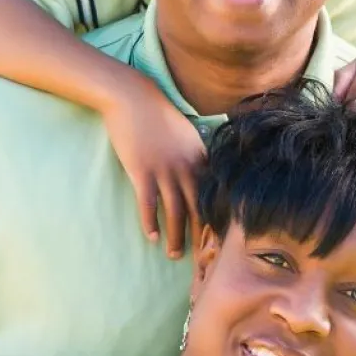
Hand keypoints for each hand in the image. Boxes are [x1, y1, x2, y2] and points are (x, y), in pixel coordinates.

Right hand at [101, 84, 204, 259]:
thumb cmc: (158, 116)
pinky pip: (148, 203)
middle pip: (199, 208)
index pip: (214, 195)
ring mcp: (164, 170)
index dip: (218, 219)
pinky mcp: (142, 171)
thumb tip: (201, 173)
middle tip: (203, 257)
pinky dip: (150, 221)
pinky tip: (151, 236)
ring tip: (174, 254)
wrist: (133, 98)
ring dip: (175, 236)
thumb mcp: (187, 134)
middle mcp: (187, 167)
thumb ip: (196, 155)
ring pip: (175, 211)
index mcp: (200, 158)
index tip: (221, 239)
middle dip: (201, 236)